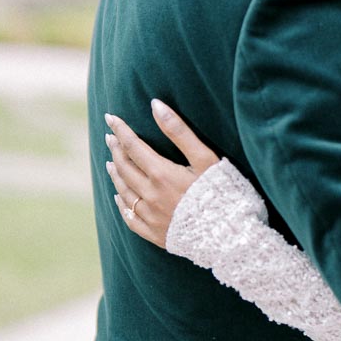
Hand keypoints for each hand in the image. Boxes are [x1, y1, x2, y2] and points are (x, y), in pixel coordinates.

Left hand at [104, 99, 218, 248]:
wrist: (229, 235)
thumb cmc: (222, 192)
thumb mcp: (205, 157)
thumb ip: (179, 131)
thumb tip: (155, 105)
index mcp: (161, 174)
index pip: (133, 146)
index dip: (121, 130)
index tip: (111, 118)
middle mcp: (150, 196)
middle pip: (125, 168)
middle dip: (116, 150)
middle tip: (110, 137)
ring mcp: (151, 217)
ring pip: (124, 192)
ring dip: (116, 174)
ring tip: (111, 163)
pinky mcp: (156, 234)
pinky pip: (130, 219)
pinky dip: (122, 205)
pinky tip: (120, 198)